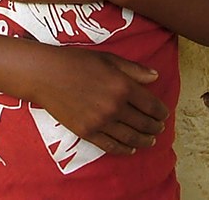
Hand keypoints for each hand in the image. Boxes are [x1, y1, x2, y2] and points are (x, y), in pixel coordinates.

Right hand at [31, 46, 168, 154]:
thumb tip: (156, 77)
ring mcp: (100, 122)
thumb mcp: (108, 59)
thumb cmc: (76, 61)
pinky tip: (131, 149)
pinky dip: (124, 150)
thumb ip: (134, 69)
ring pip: (130, 137)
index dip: (161, 111)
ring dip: (144, 140)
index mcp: (122, 85)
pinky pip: (111, 146)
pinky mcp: (87, 132)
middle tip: (159, 127)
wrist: (45, 74)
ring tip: (150, 140)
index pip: (151, 105)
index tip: (164, 114)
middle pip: (143, 123)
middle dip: (155, 127)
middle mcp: (114, 106)